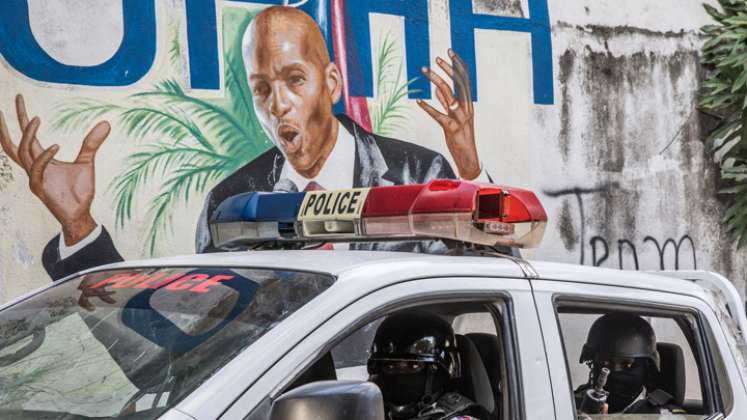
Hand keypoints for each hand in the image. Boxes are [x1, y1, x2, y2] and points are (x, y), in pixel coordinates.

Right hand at [0, 94, 109, 245]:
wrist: (81, 213)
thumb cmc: (79, 191)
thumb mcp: (87, 162)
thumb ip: (92, 143)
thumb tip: (106, 123)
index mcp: (40, 159)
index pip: (26, 135)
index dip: (21, 117)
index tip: (19, 97)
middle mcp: (33, 167)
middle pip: (12, 143)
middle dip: (7, 125)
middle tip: (13, 102)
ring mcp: (34, 177)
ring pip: (23, 152)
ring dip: (28, 135)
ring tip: (36, 119)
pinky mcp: (40, 188)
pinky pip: (37, 169)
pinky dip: (44, 156)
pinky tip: (55, 145)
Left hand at [417, 49, 479, 179]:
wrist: (468, 157)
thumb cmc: (461, 136)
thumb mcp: (454, 116)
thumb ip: (446, 103)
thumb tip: (437, 89)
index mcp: (468, 103)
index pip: (465, 79)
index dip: (457, 64)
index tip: (449, 51)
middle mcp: (467, 108)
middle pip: (458, 83)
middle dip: (447, 69)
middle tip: (436, 59)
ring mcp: (460, 118)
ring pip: (449, 96)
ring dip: (436, 81)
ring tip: (425, 71)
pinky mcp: (451, 129)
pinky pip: (438, 116)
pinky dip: (428, 108)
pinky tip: (419, 101)